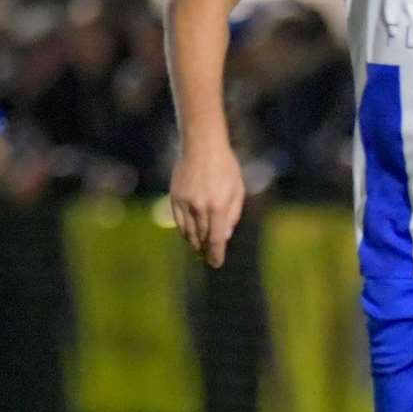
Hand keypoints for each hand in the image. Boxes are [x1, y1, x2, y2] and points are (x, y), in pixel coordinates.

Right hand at [169, 143, 245, 268]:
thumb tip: (223, 236)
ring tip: (199, 250)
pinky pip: (179, 222)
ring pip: (188, 232)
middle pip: (201, 238)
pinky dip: (184, 231)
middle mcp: (200, 207)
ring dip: (194, 244)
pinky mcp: (175, 198)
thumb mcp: (238, 190)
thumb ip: (232, 215)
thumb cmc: (225, 168)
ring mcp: (185, 203)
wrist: (202, 147)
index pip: (215, 239)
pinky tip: (190, 235)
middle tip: (209, 258)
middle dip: (205, 251)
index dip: (216, 254)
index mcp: (218, 206)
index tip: (216, 264)